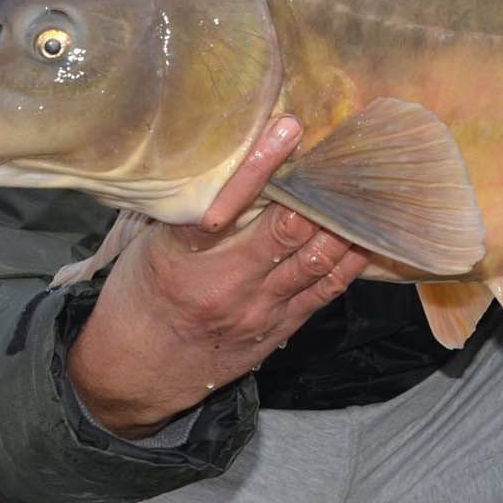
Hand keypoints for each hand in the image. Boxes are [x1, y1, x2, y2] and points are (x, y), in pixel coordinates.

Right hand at [65, 116, 370, 437]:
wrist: (135, 373)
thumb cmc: (142, 297)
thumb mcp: (150, 248)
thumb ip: (192, 212)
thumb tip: (237, 163)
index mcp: (183, 256)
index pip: (225, 204)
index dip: (260, 165)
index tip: (287, 129)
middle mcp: (225, 285)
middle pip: (288, 232)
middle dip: (319, 191)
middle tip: (344, 154)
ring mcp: (257, 311)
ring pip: (316, 260)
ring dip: (344, 223)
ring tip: (366, 187)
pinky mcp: (278, 329)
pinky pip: (325, 290)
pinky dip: (350, 260)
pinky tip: (367, 234)